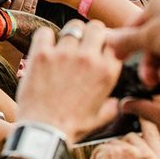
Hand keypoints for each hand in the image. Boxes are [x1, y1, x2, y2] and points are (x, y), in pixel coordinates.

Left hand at [16, 20, 120, 138]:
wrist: (45, 131)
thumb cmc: (72, 126)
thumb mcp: (101, 118)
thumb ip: (112, 106)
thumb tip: (118, 102)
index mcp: (107, 72)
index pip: (113, 42)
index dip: (105, 43)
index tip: (98, 48)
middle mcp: (89, 59)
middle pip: (95, 27)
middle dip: (90, 33)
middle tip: (82, 42)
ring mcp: (65, 54)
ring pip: (73, 27)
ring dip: (69, 35)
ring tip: (63, 46)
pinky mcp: (42, 55)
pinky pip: (45, 32)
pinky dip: (45, 37)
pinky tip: (45, 47)